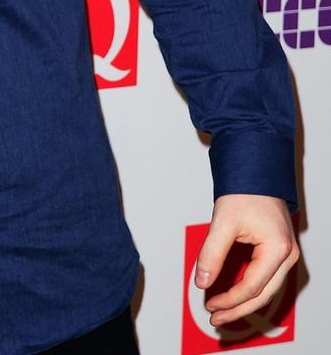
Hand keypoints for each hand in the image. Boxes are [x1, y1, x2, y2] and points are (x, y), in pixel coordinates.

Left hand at [194, 194, 298, 327]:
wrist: (256, 170)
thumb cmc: (245, 191)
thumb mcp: (223, 222)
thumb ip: (211, 253)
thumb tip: (202, 282)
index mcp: (278, 249)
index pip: (252, 287)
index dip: (229, 300)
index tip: (210, 305)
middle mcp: (287, 254)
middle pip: (263, 294)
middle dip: (238, 310)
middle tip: (215, 318)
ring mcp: (286, 253)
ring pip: (266, 289)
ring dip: (244, 303)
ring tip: (222, 312)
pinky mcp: (279, 250)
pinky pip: (266, 278)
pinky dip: (250, 290)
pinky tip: (234, 295)